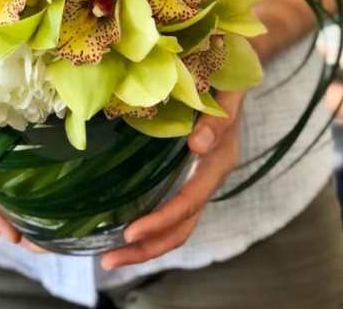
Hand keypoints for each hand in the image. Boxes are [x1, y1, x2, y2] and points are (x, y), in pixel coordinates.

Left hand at [101, 91, 243, 269]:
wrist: (233, 81)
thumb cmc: (226, 85)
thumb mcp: (226, 98)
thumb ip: (217, 121)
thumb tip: (197, 145)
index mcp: (217, 164)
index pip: (189, 202)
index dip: (161, 220)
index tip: (130, 232)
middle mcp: (208, 178)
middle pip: (182, 227)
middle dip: (148, 247)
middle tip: (109, 261)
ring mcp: (198, 180)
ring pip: (177, 226)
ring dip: (146, 245)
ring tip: (110, 258)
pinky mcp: (186, 176)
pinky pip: (171, 210)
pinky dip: (150, 226)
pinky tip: (123, 232)